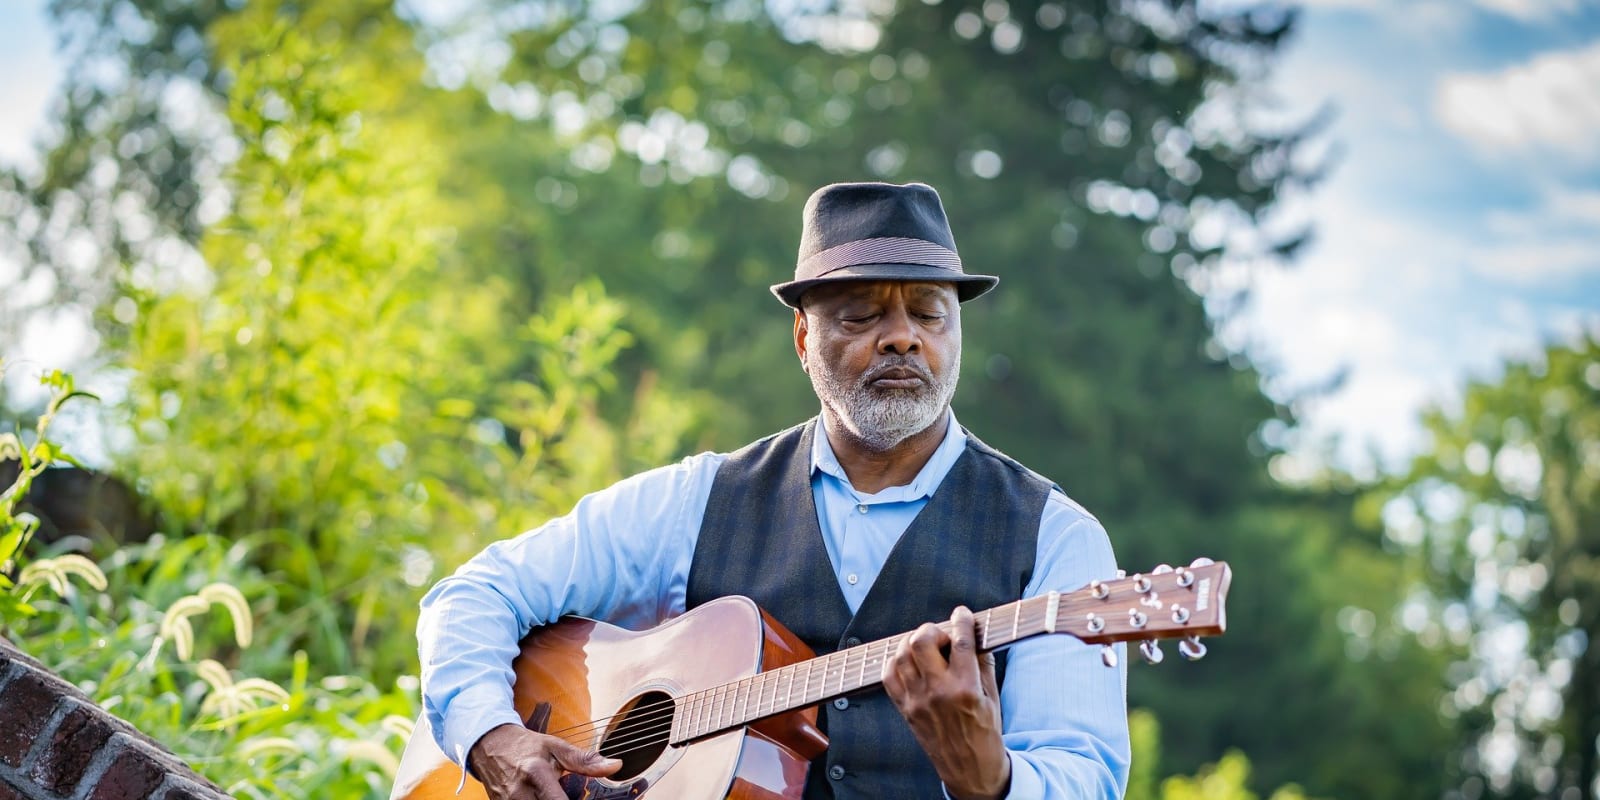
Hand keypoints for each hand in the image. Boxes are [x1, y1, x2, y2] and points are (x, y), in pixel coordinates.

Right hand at [468, 723, 621, 799]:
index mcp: (536, 774)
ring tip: (555, 795)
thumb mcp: (555, 747)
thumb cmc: (525, 746)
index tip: (586, 799)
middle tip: (567, 794)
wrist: (489, 744)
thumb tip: (615, 766)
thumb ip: (585, 760)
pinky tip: (542, 798)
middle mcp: (519, 793)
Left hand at [882, 606, 1009, 799]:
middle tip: (943, 636)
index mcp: (966, 688)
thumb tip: (977, 638)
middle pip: (921, 642)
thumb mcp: (992, 698)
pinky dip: (896, 661)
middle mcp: (938, 692)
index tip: (962, 614)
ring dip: (913, 643)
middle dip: (932, 630)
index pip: (960, 642)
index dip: (961, 621)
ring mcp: (917, 701)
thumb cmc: (985, 735)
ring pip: (901, 655)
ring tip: (927, 647)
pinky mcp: (905, 709)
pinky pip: (889, 675)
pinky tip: (910, 661)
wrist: (970, 769)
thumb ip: (984, 665)